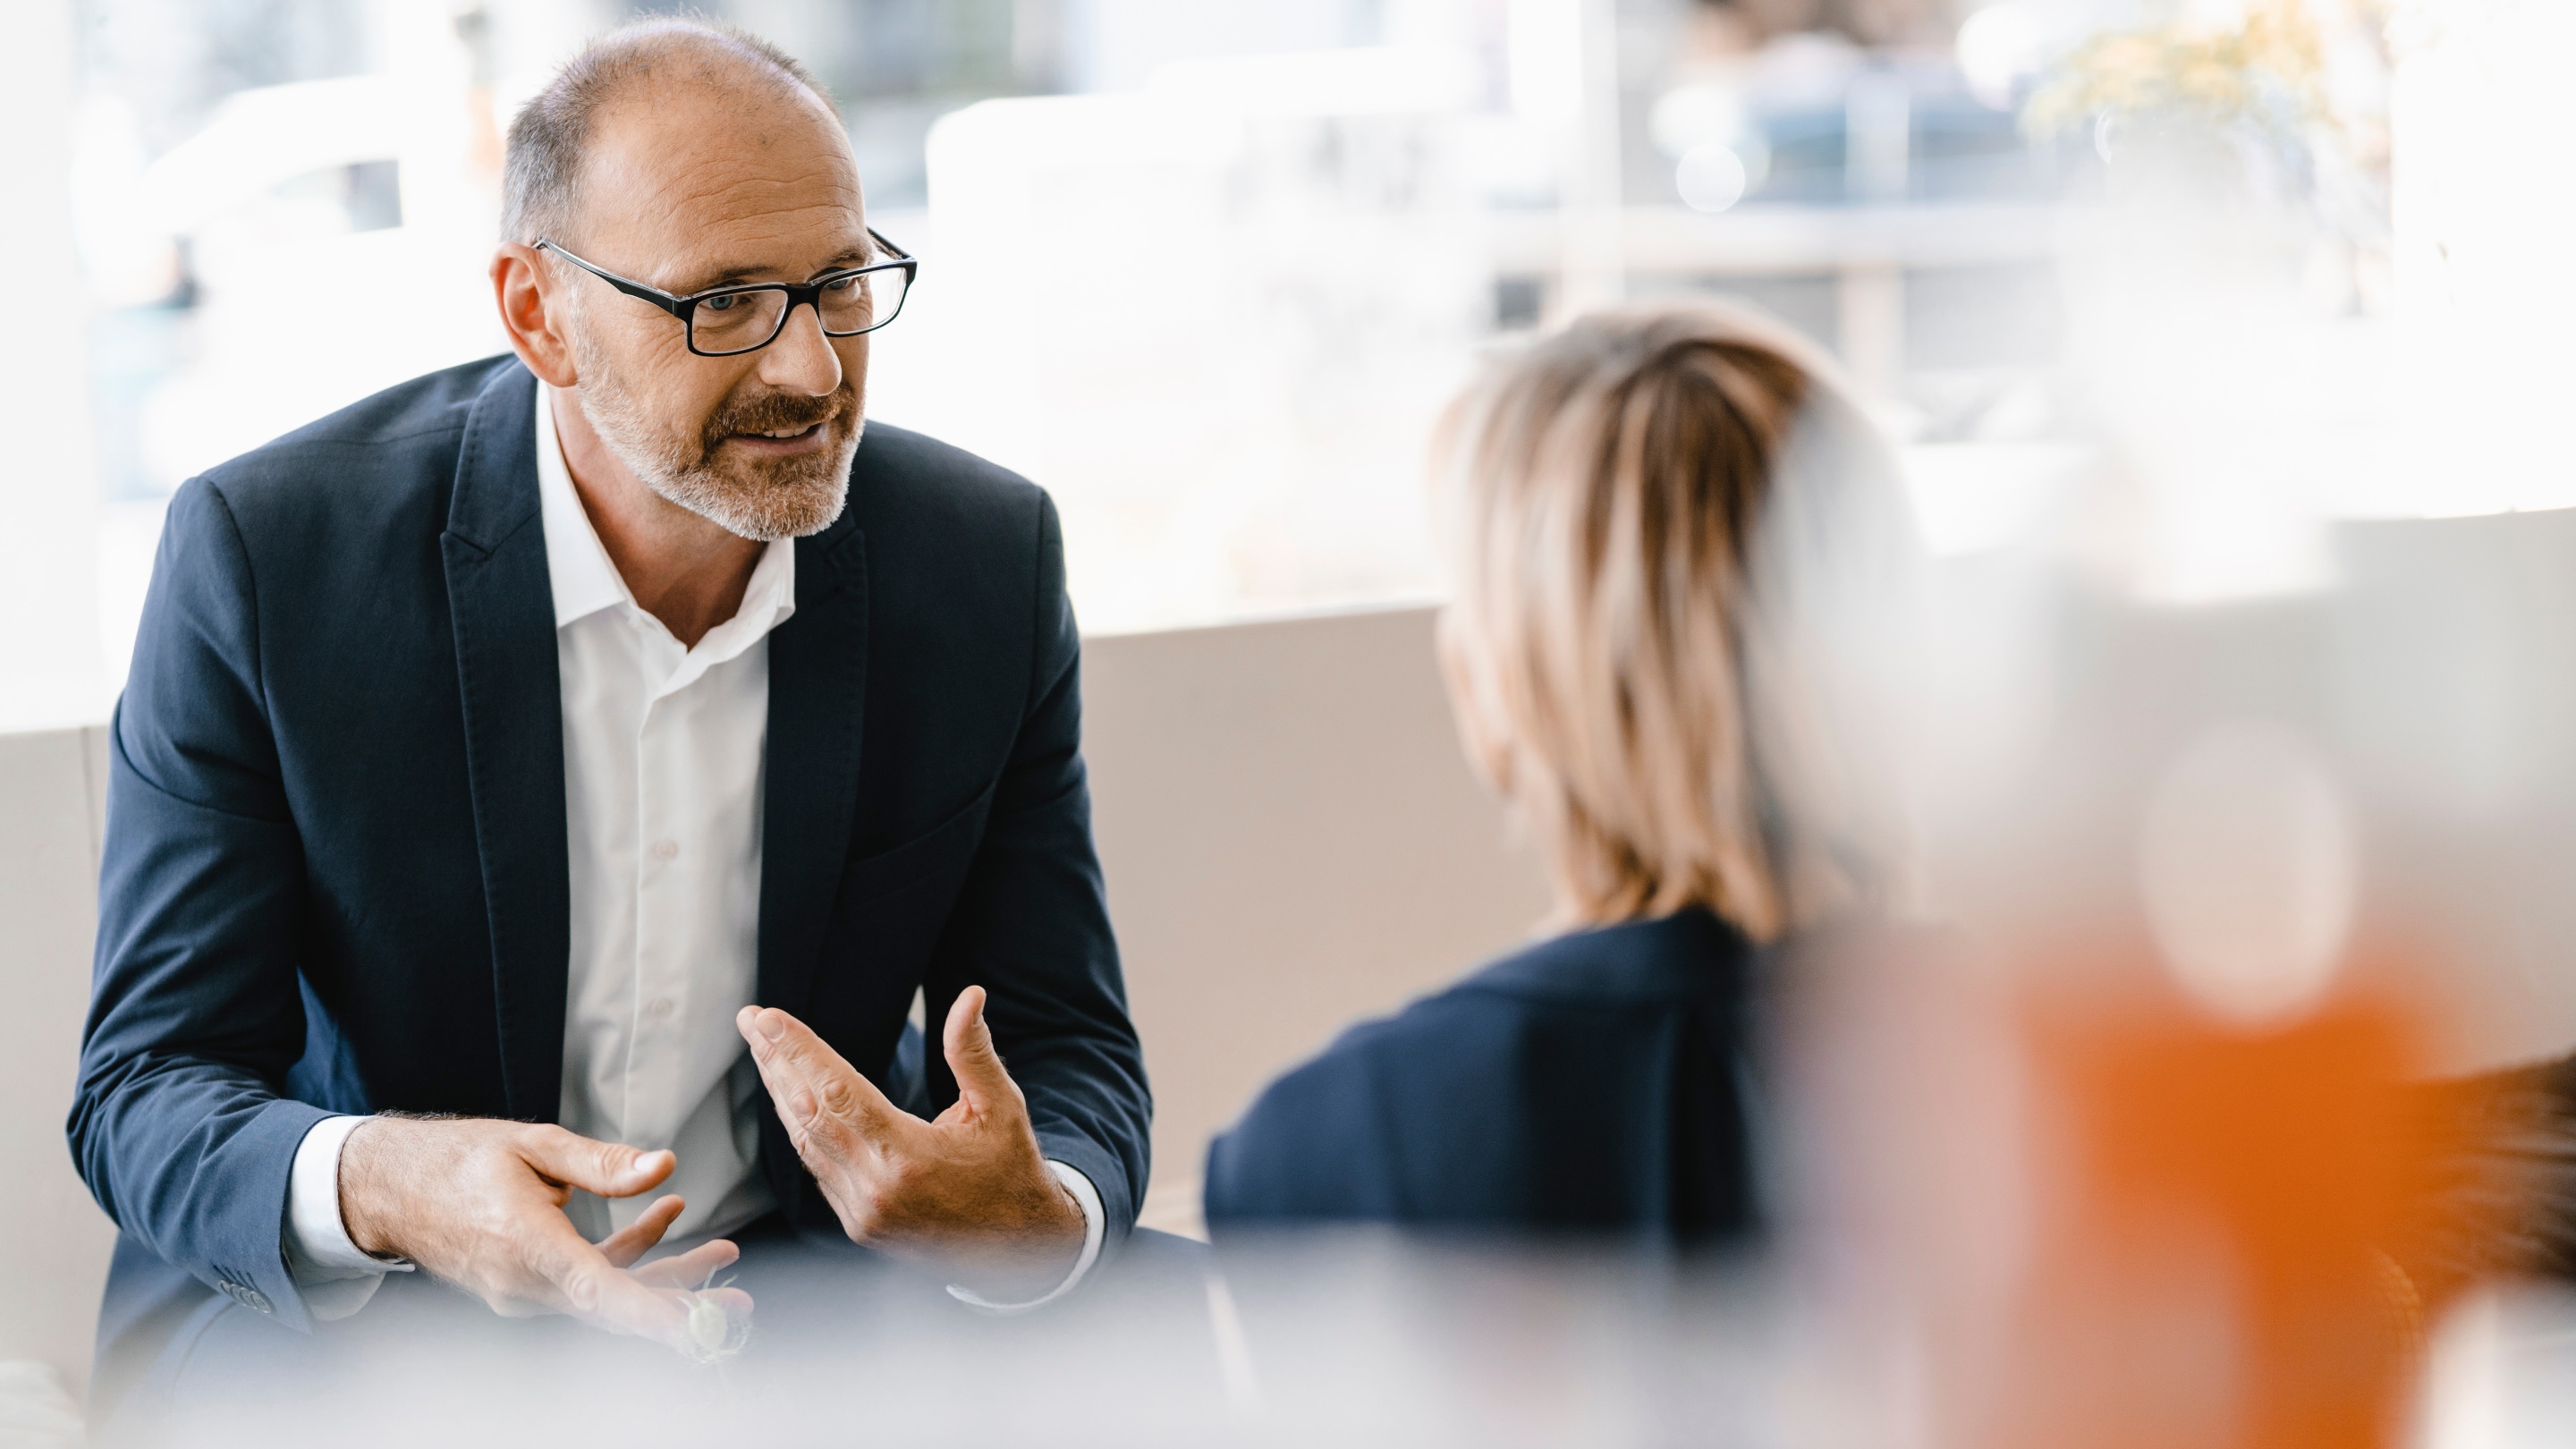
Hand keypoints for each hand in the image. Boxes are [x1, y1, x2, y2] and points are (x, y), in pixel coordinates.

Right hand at [338, 1117, 748, 1348]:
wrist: (393, 1190)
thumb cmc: (460, 1159)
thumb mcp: (533, 1144)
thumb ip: (601, 1163)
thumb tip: (665, 1165)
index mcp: (526, 1245)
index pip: (597, 1291)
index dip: (649, 1312)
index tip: (696, 1327)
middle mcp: (524, 1283)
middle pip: (616, 1305)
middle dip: (682, 1304)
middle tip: (741, 1304)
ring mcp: (524, 1293)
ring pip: (608, 1296)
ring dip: (666, 1277)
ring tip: (725, 1251)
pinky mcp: (527, 1289)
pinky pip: (587, 1283)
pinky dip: (628, 1257)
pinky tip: (666, 1218)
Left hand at [737, 987, 1085, 1300]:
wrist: (1022, 1250)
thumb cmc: (1011, 1170)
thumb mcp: (1002, 1107)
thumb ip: (973, 1053)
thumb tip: (969, 996)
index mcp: (908, 1156)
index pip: (837, 1091)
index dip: (799, 1051)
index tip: (768, 1018)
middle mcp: (875, 1189)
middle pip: (808, 1113)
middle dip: (775, 1062)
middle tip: (751, 1021)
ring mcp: (862, 1213)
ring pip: (805, 1142)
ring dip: (780, 1092)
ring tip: (763, 1051)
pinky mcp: (859, 1226)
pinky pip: (818, 1169)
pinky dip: (801, 1129)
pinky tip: (790, 1098)